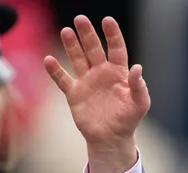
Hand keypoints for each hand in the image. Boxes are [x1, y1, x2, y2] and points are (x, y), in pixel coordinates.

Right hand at [44, 16, 148, 172]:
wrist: (111, 138)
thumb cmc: (128, 120)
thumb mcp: (139, 104)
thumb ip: (139, 86)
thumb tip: (137, 68)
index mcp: (118, 73)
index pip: (116, 49)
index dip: (112, 35)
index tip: (107, 21)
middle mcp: (101, 73)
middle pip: (94, 49)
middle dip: (87, 34)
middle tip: (80, 19)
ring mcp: (86, 82)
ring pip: (77, 59)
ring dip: (71, 45)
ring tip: (66, 31)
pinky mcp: (74, 94)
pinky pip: (62, 80)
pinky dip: (55, 71)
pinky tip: (49, 60)